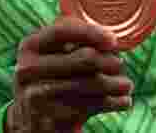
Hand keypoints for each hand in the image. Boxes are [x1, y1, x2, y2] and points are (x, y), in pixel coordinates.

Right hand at [6, 16, 133, 132]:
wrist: (31, 124)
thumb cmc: (48, 81)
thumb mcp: (48, 57)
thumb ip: (71, 41)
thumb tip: (108, 36)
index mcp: (29, 48)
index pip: (62, 32)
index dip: (91, 32)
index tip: (113, 40)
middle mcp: (29, 70)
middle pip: (85, 58)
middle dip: (110, 61)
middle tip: (120, 64)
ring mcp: (39, 96)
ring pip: (93, 83)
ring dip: (117, 83)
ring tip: (126, 84)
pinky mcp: (53, 119)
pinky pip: (94, 105)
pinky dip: (114, 102)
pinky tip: (122, 101)